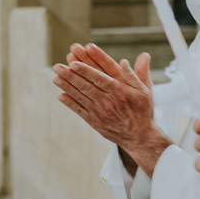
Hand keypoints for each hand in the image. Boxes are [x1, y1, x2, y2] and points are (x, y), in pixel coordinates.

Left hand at [52, 43, 169, 175]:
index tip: (73, 62)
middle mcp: (108, 101)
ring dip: (66, 87)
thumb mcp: (144, 91)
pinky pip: (80, 111)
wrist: (139, 136)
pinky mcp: (94, 122)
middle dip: (70, 75)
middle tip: (57, 66)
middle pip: (86, 86)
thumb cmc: (142, 110)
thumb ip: (134, 75)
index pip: (99, 78)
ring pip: (80, 97)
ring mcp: (100, 112)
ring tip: (55, 77)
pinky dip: (70, 103)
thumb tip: (125, 61)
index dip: (85, 70)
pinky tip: (60, 95)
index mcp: (119, 91)